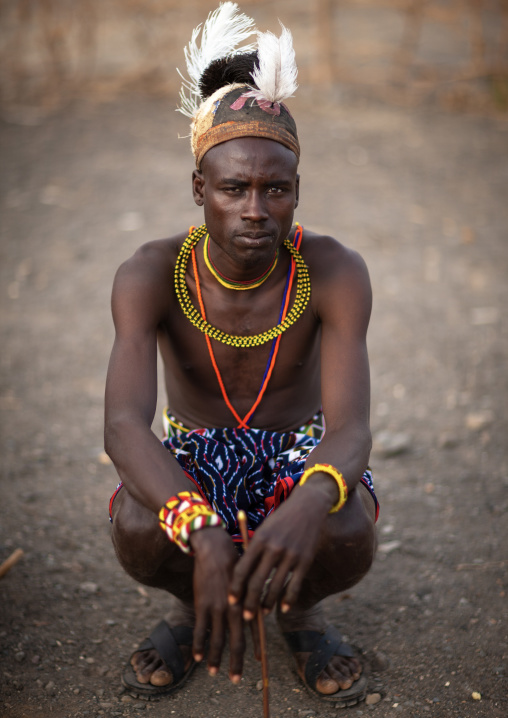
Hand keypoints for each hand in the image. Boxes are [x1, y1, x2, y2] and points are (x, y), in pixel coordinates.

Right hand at [190, 527, 245, 681]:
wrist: (215, 548)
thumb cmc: (234, 561)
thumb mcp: (248, 579)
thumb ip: (252, 598)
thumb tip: (258, 615)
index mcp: (247, 601)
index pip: (255, 629)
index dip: (258, 646)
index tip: (260, 661)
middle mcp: (234, 608)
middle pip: (236, 641)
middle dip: (236, 662)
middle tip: (236, 679)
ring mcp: (217, 607)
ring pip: (217, 639)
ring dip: (215, 659)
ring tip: (215, 673)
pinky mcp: (202, 604)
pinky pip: (200, 630)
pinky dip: (199, 645)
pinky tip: (197, 658)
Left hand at [228, 485, 330, 617]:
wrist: (308, 506)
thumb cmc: (281, 520)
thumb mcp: (264, 530)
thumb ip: (254, 550)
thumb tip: (242, 576)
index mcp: (259, 540)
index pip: (242, 569)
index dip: (235, 588)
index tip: (231, 601)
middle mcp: (273, 548)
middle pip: (257, 582)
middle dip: (249, 603)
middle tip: (245, 618)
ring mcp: (290, 555)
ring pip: (275, 587)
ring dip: (267, 604)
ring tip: (262, 614)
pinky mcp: (305, 560)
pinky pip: (294, 585)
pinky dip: (288, 600)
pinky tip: (283, 609)